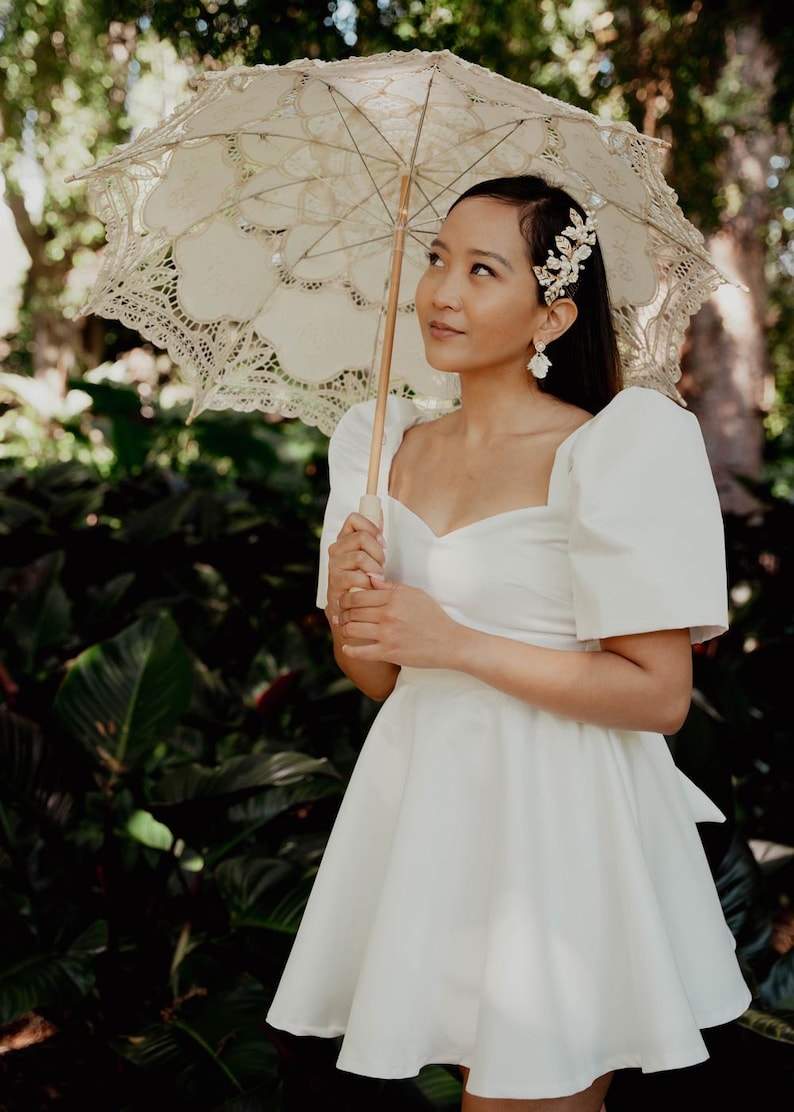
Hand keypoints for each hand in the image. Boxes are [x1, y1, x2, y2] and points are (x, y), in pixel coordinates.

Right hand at [326, 511, 385, 624]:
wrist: (349, 603)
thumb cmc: (363, 574)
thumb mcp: (370, 551)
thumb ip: (373, 532)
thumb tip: (379, 508)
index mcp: (344, 538)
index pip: (354, 518)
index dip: (372, 528)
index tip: (382, 542)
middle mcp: (336, 549)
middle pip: (362, 537)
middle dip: (378, 552)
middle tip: (382, 564)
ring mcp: (334, 565)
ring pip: (360, 557)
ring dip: (375, 569)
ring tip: (377, 577)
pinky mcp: (335, 582)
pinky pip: (358, 576)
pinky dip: (369, 582)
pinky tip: (370, 586)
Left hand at [338, 578, 459, 667]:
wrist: (450, 642)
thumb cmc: (434, 617)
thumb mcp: (415, 594)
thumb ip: (390, 587)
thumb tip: (369, 578)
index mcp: (394, 598)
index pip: (359, 595)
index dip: (346, 598)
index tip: (343, 601)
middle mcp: (388, 615)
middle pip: (353, 611)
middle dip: (343, 613)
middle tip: (340, 615)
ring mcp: (387, 634)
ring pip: (353, 629)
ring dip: (345, 629)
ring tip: (345, 629)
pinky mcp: (389, 653)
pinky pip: (361, 652)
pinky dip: (350, 650)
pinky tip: (347, 648)